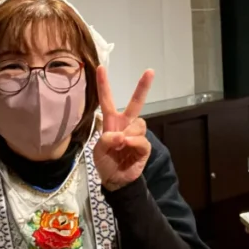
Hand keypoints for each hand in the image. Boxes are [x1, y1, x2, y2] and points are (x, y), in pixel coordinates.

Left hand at [93, 66, 153, 191]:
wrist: (115, 180)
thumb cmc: (105, 162)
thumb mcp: (98, 150)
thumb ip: (107, 140)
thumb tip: (122, 136)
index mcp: (111, 122)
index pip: (107, 100)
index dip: (103, 85)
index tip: (101, 67)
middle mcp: (125, 124)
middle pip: (135, 103)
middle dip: (143, 87)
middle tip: (150, 71)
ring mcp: (136, 135)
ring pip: (139, 123)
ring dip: (128, 133)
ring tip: (120, 145)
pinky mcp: (144, 147)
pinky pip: (141, 139)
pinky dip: (133, 142)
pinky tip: (127, 146)